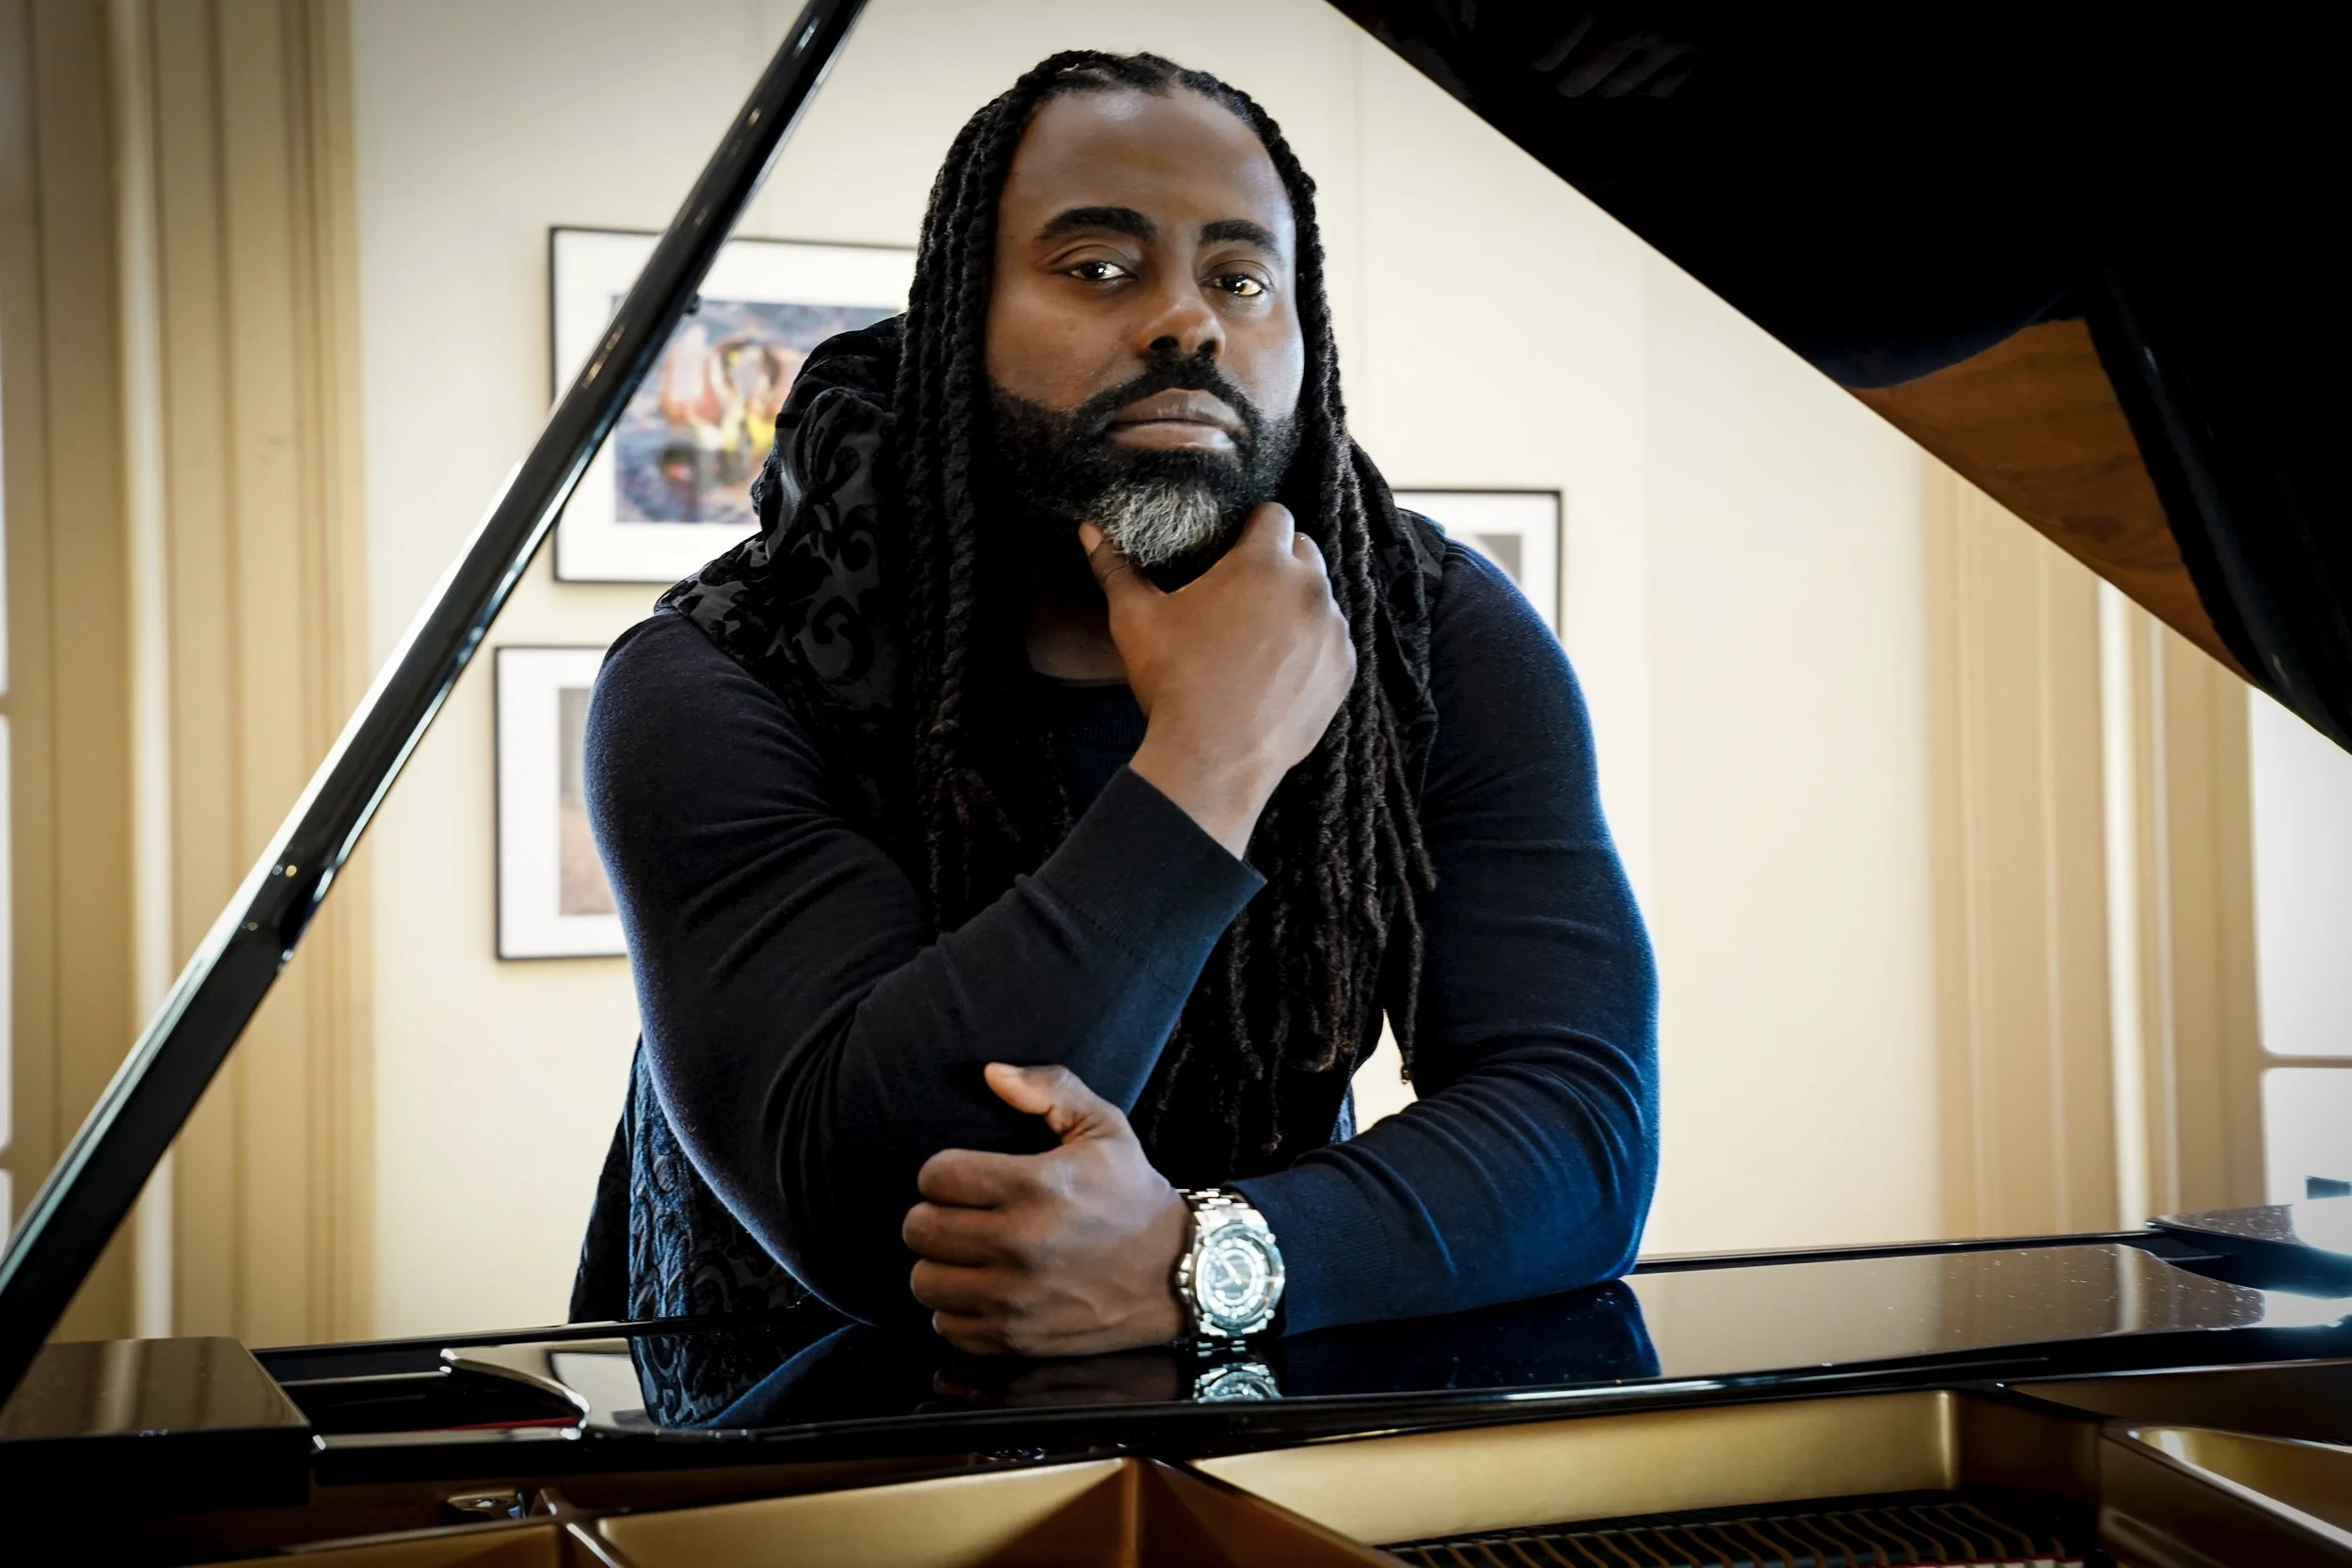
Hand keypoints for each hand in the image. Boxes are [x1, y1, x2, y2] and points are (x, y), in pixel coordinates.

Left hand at [904, 1065, 1188, 1356]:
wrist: (1180, 1273)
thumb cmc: (1135, 1197)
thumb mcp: (1105, 1127)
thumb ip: (1049, 1089)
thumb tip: (992, 1075)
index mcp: (1036, 1186)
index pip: (936, 1176)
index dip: (944, 1172)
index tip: (963, 1178)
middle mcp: (1020, 1244)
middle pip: (920, 1229)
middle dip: (934, 1215)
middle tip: (961, 1215)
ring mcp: (1016, 1298)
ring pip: (926, 1281)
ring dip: (941, 1265)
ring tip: (968, 1254)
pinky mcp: (1017, 1339)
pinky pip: (948, 1326)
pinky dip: (958, 1310)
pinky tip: (983, 1290)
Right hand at [1083, 504, 1354, 856]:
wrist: (1214, 760)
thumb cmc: (1174, 682)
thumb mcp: (1136, 621)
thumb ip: (1116, 568)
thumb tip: (1089, 532)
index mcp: (1262, 563)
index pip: (1274, 515)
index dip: (1253, 526)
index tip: (1234, 547)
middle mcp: (1309, 588)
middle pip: (1303, 550)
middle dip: (1278, 560)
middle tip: (1244, 590)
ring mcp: (1332, 630)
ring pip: (1320, 596)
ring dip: (1297, 602)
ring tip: (1261, 633)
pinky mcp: (1343, 669)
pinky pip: (1332, 640)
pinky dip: (1312, 645)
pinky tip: (1280, 667)